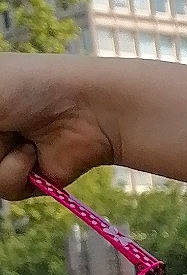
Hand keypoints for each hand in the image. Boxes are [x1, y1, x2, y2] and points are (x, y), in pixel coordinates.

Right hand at [0, 53, 119, 197]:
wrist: (89, 108)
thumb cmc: (32, 86)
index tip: (0, 133)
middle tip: (7, 133)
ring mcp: (4, 154)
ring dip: (0, 156)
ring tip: (21, 136)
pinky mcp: (27, 178)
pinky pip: (5, 188)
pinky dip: (18, 170)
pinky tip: (34, 152)